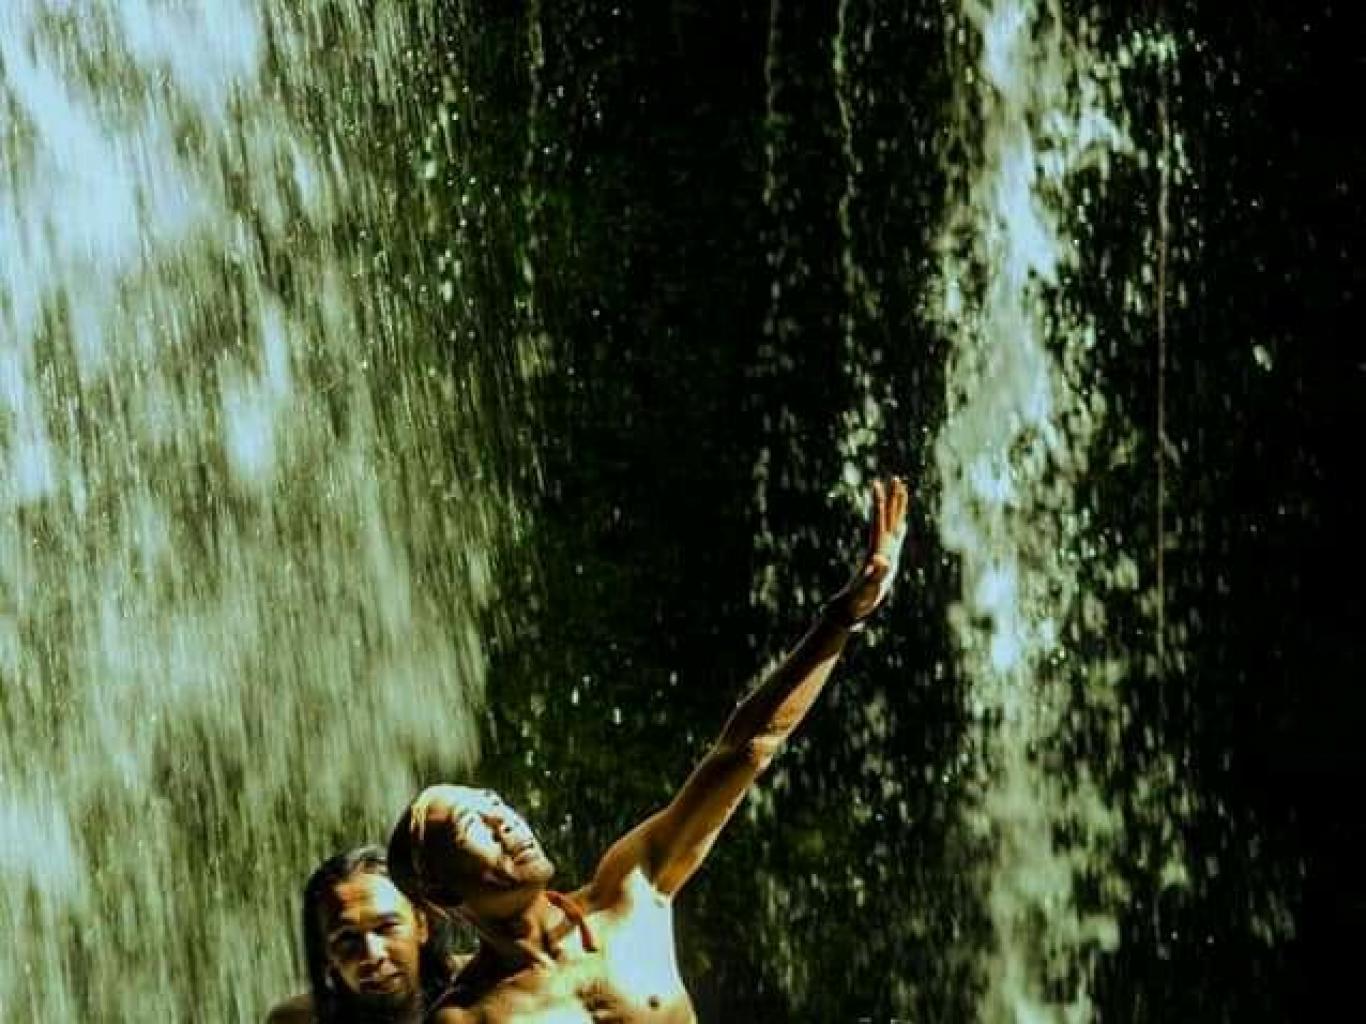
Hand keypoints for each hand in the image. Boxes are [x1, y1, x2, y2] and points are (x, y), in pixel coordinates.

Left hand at [826, 477, 909, 628]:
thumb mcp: (868, 587)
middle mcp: (880, 546)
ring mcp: (885, 551)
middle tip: (895, 478)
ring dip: (897, 507)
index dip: (879, 503)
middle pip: (886, 517)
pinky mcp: (889, 558)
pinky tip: (902, 522)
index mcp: (876, 549)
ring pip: (892, 524)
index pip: (878, 521)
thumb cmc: (860, 599)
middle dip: (891, 498)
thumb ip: (875, 574)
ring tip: (901, 490)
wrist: (855, 607)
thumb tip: (878, 561)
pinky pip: (897, 537)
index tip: (877, 484)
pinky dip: (901, 526)